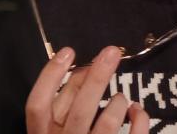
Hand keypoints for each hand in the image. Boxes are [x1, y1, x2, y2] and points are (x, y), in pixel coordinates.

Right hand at [25, 45, 149, 133]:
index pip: (37, 106)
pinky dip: (139, 119)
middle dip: (97, 78)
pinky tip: (137, 110)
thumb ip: (67, 101)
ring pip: (106, 124)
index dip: (50, 77)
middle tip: (111, 53)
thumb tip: (86, 69)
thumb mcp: (58, 129)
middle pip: (79, 110)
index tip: (68, 51)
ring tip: (120, 98)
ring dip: (118, 102)